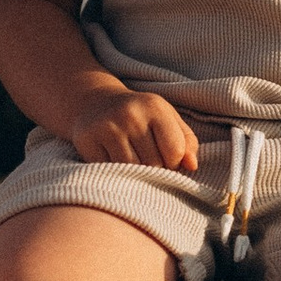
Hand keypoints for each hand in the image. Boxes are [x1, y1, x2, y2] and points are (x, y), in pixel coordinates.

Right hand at [70, 91, 200, 169]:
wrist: (95, 103)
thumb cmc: (140, 116)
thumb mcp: (167, 119)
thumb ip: (186, 141)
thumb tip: (192, 166)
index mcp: (155, 107)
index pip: (175, 151)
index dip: (175, 164)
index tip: (168, 163)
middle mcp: (130, 115)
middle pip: (154, 164)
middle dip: (156, 172)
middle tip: (150, 166)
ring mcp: (108, 127)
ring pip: (132, 171)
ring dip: (137, 176)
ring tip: (136, 166)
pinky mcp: (88, 140)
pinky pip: (109, 171)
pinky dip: (116, 174)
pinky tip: (115, 163)